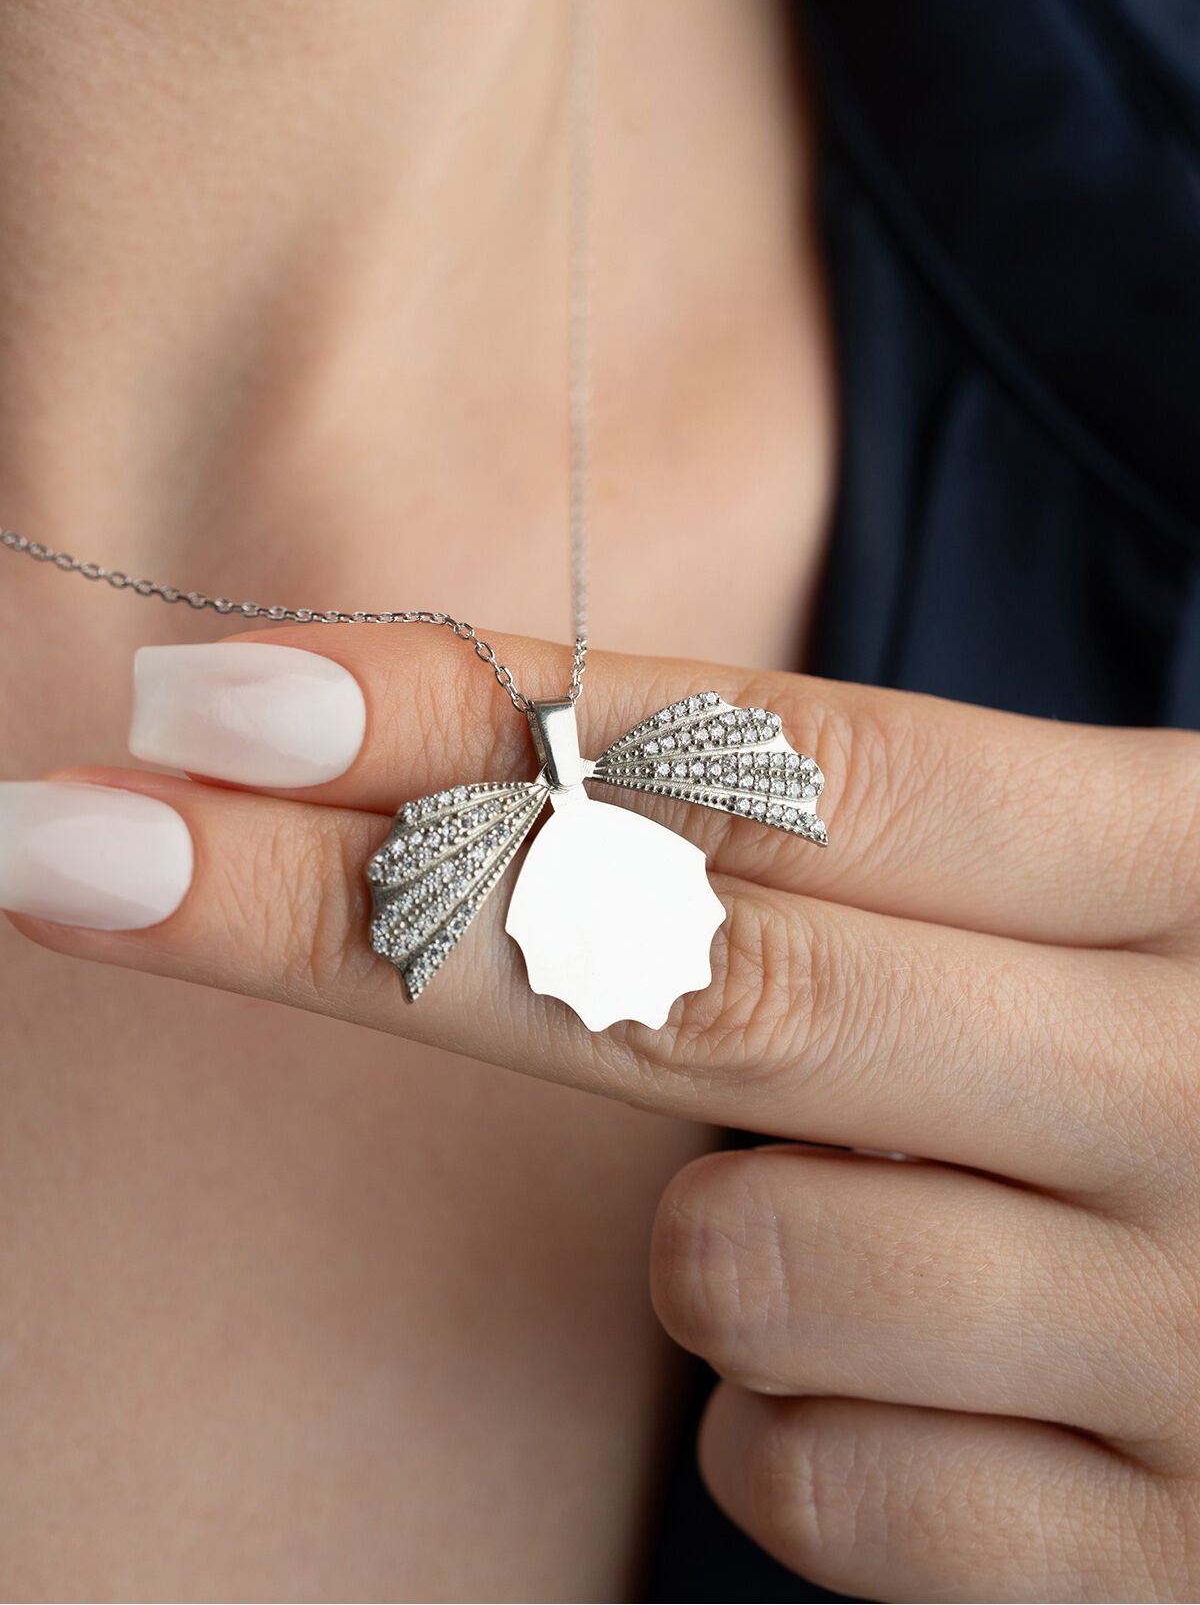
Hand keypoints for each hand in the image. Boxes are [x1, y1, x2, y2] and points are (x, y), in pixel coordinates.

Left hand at [7, 626, 1199, 1599]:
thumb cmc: (1166, 1068)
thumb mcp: (1055, 923)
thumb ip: (827, 866)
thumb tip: (456, 778)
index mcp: (1180, 864)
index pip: (778, 763)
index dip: (476, 718)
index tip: (215, 703)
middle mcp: (1199, 1078)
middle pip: (690, 977)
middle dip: (350, 916)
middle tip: (86, 849)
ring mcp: (1192, 1334)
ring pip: (732, 1264)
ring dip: (716, 1242)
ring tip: (864, 1212)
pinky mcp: (1162, 1558)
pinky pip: (808, 1485)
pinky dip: (803, 1434)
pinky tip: (935, 1389)